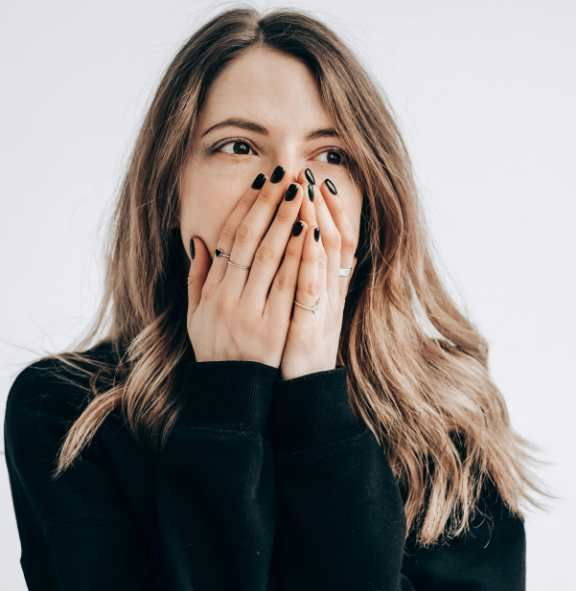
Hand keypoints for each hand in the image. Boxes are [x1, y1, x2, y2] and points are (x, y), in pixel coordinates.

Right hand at [187, 168, 310, 367]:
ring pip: (271, 258)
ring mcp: (252, 312)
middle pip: (251, 241)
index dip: (245, 209)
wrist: (231, 395)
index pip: (229, 241)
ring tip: (302, 192)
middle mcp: (230, 298)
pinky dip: (299, 256)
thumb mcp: (196, 315)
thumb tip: (201, 240)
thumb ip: (198, 277)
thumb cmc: (216, 351)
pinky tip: (311, 232)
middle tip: (286, 175)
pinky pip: (289, 285)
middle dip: (270, 205)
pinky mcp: (275, 327)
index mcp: (213, 292)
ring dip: (288, 221)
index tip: (261, 183)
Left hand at [280, 170, 358, 379]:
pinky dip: (312, 259)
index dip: (321, 211)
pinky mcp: (313, 323)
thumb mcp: (289, 311)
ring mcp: (323, 307)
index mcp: (318, 287)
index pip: (324, 240)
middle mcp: (327, 292)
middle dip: (318, 205)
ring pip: (326, 256)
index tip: (311, 182)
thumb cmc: (290, 351)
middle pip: (329, 239)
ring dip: (318, 221)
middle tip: (309, 173)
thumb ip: (284, 281)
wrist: (300, 393)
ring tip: (310, 191)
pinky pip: (312, 285)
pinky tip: (309, 235)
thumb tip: (284, 252)